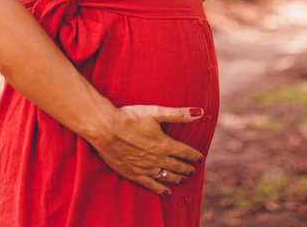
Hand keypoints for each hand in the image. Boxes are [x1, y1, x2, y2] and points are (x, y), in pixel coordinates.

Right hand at [90, 105, 204, 194]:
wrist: (106, 128)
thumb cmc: (130, 117)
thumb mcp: (156, 112)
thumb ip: (178, 114)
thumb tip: (199, 113)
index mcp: (165, 144)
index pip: (185, 152)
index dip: (194, 155)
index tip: (200, 158)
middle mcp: (158, 159)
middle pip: (177, 166)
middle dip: (187, 168)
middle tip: (193, 170)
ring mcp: (146, 168)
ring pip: (166, 176)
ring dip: (176, 178)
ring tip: (183, 180)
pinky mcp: (133, 174)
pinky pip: (150, 185)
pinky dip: (160, 189)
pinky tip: (166, 193)